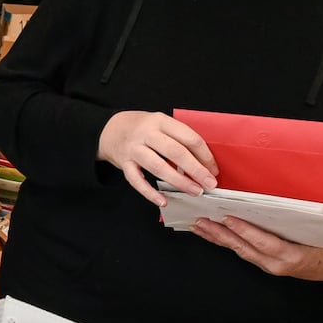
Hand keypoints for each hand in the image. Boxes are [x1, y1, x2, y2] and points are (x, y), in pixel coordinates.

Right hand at [97, 111, 218, 205]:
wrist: (110, 129)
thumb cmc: (141, 128)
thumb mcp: (160, 124)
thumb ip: (178, 138)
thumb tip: (203, 163)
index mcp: (160, 121)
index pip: (188, 137)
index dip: (204, 155)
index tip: (213, 169)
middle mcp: (146, 133)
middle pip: (175, 152)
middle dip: (196, 170)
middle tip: (209, 184)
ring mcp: (133, 149)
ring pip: (158, 167)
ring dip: (179, 181)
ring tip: (194, 191)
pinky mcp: (123, 163)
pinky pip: (136, 180)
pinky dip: (150, 193)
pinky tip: (163, 201)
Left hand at [191, 216, 322, 280]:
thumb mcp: (318, 232)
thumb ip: (297, 220)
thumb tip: (272, 203)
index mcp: (291, 255)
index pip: (263, 242)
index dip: (244, 230)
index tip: (227, 218)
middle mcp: (276, 265)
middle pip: (244, 248)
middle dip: (220, 234)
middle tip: (201, 220)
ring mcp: (269, 267)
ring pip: (239, 251)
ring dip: (218, 238)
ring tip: (199, 226)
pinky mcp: (265, 265)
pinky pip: (243, 252)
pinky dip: (226, 242)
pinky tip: (213, 234)